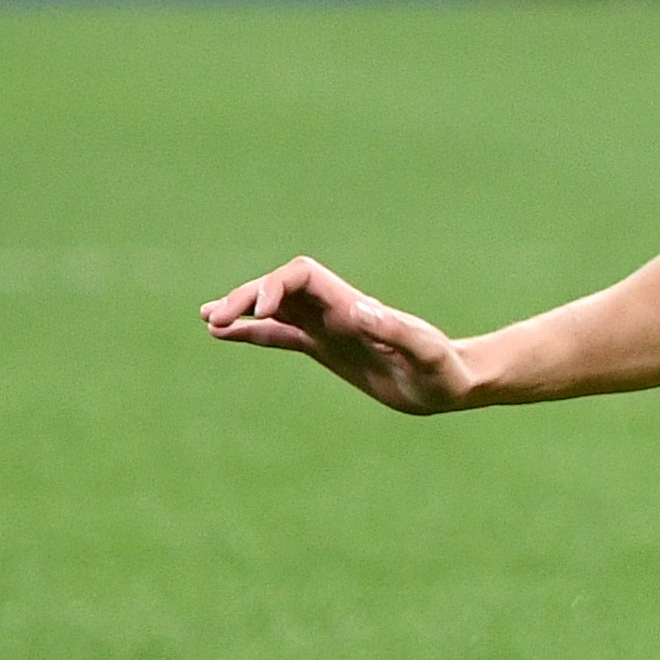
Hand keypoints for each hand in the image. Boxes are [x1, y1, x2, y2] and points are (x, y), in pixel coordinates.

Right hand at [200, 257, 477, 415]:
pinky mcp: (326, 349)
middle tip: (215, 317)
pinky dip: (254, 333)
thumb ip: (396, 330)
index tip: (261, 310)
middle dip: (247, 297)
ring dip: (243, 311)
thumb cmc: (443, 370)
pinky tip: (225, 336)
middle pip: (281, 288)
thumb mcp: (425, 353)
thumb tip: (357, 309)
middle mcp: (336, 311)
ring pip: (276, 310)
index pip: (303, 276)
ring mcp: (328, 329)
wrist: (451, 384)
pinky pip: (281, 335)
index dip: (276, 285)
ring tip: (209, 319)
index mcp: (353, 306)